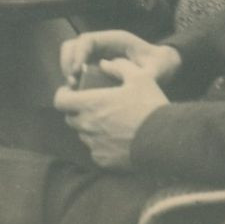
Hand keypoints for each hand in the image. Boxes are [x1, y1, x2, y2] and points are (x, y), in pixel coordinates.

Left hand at [53, 59, 169, 169]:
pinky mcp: (103, 160)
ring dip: (89, 127)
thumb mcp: (139, 78)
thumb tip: (104, 63)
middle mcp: (87, 125)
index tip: (72, 92)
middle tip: (92, 106)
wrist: (164, 140)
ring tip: (107, 122)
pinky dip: (100, 144)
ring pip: (83, 134)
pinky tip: (116, 139)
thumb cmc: (150, 106)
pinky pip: (95, 150)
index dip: (63, 94)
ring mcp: (94, 144)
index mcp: (91, 104)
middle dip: (77, 111)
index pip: (60, 101)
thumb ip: (119, 67)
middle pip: (70, 118)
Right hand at [59, 29, 180, 87]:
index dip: (79, 54)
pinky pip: (77, 67)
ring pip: (71, 55)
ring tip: (74, 89)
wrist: (163, 64)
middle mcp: (103, 44)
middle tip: (72, 83)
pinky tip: (79, 92)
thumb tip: (124, 81)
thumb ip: (142, 75)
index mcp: (115, 39)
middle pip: (74, 45)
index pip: (88, 40)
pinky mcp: (95, 65)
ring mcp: (97, 54)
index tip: (77, 71)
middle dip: (68, 62)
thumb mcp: (154, 70)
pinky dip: (74, 78)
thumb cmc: (159, 64)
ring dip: (68, 70)